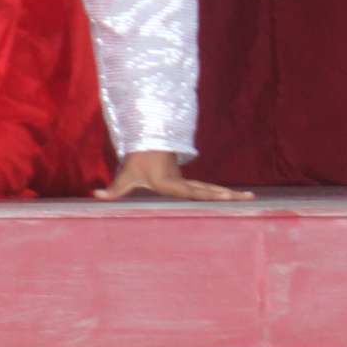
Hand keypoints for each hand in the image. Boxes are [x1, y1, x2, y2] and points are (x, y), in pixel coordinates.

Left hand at [94, 149, 250, 201]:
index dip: (208, 195)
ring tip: (251, 199)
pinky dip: (221, 195)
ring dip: (229, 195)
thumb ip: (112, 189)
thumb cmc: (136, 162)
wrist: (144, 146)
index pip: (192, 192)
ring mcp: (187, 183)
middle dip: (228, 195)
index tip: (224, 197)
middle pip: (209, 190)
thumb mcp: (124, 175)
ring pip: (211, 189)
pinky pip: (207, 190)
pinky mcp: (188, 183)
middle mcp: (183, 183)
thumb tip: (95, 194)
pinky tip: (236, 200)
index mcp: (171, 184)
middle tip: (250, 198)